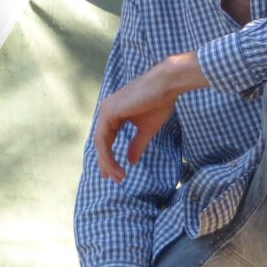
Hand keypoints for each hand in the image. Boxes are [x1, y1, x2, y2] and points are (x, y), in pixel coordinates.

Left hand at [94, 52, 207, 181]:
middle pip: (101, 143)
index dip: (109, 158)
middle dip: (106, 164)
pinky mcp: (109, 112)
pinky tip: (115, 166)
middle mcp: (106, 111)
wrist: (165, 86)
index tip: (115, 174)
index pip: (106, 140)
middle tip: (113, 180)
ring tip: (118, 177)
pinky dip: (108, 155)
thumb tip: (132, 161)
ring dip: (108, 163)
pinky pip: (103, 140)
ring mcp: (105, 111)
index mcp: (114, 114)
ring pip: (100, 144)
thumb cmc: (158, 103)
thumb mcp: (146, 130)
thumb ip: (137, 145)